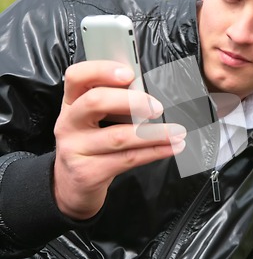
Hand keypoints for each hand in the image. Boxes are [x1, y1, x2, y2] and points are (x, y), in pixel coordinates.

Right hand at [53, 60, 185, 219]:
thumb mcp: (94, 120)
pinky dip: (155, 152)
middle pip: (95, 101)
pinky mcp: (88, 172)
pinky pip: (128, 159)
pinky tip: (172, 147)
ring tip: (177, 131)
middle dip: (132, 101)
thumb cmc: (91, 145)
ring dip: (155, 133)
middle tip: (157, 108)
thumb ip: (115, 103)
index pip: (77, 76)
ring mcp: (75, 149)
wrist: (71, 187)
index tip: (129, 74)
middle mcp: (68, 123)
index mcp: (71, 103)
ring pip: (118, 137)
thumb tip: (149, 93)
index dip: (102, 70)